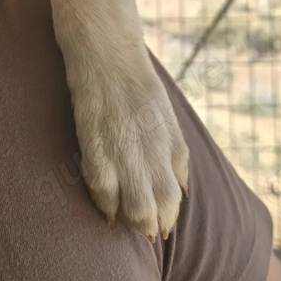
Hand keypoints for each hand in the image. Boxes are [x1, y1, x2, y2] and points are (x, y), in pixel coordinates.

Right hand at [66, 50, 188, 239]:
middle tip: (144, 232)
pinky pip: (104, 187)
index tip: (163, 225)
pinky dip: (105, 205)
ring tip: (126, 225)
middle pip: (161, 204)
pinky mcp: (97, 142)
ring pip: (138, 204)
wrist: (106, 48)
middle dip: (154, 225)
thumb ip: (175, 151)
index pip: (177, 191)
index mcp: (170, 140)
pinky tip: (106, 212)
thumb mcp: (166, 115)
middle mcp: (152, 148)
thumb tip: (183, 190)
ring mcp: (125, 147)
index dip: (170, 214)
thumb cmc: (134, 80)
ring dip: (134, 222)